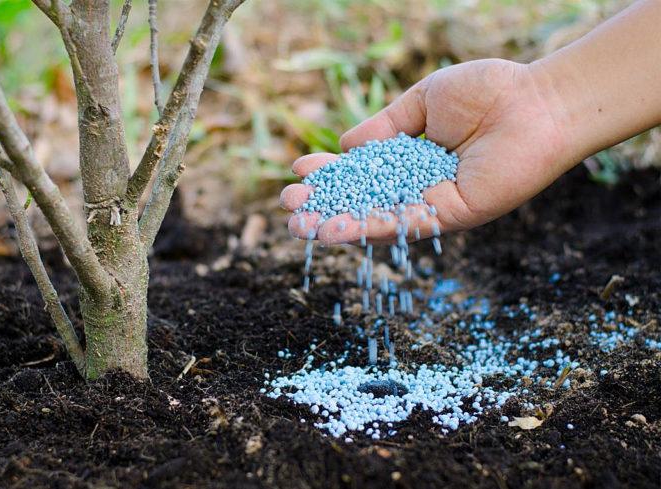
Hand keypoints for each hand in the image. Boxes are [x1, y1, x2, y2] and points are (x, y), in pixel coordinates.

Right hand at [280, 59, 568, 244]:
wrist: (538, 101)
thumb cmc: (488, 92)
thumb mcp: (422, 102)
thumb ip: (384, 127)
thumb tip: (345, 145)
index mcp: (412, 159)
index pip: (362, 173)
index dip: (330, 175)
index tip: (299, 173)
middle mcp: (420, 186)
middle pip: (364, 202)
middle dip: (325, 206)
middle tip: (289, 208)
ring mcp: (435, 203)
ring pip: (377, 219)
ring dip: (337, 225)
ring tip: (298, 226)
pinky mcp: (452, 215)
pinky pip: (404, 223)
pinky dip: (369, 227)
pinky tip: (336, 229)